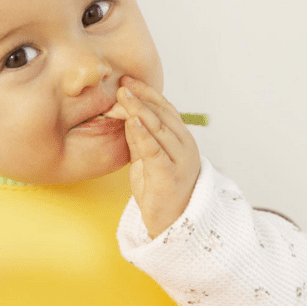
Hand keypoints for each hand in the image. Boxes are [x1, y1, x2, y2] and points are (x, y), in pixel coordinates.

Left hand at [117, 75, 201, 238]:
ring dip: (139, 110)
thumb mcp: (146, 159)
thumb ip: (139, 138)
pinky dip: (142, 134)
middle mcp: (184, 146)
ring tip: (123, 96)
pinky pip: (155, 151)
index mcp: (181, 140)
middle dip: (141, 97)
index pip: (165, 109)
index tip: (128, 81)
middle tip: (122, 84)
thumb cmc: (159, 191)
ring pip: (159, 129)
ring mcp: (179, 160)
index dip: (147, 93)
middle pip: (162, 115)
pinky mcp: (169, 175)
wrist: (171, 224)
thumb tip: (126, 115)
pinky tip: (131, 122)